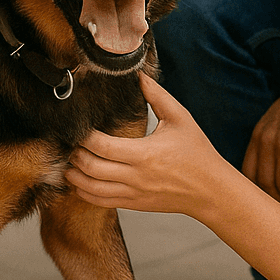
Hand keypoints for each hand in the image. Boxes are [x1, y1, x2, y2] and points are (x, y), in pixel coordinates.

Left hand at [67, 73, 241, 217]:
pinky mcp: (134, 204)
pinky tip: (79, 182)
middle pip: (91, 168)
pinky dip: (84, 193)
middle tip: (69, 142)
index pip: (102, 146)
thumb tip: (139, 74)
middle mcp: (136, 177)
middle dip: (75, 154)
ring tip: (69, 162)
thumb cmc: (198, 153)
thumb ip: (157, 96)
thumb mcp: (180, 119)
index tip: (79, 126)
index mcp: (145, 154)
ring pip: (91, 189)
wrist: (211, 190)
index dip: (84, 136)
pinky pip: (101, 202)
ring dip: (75, 176)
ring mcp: (133, 193)